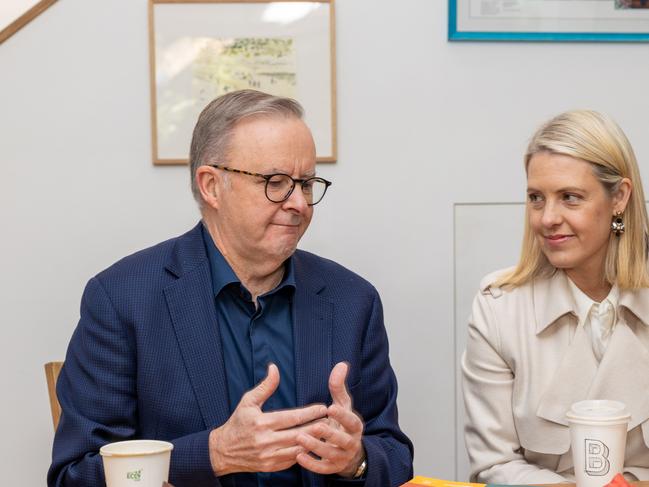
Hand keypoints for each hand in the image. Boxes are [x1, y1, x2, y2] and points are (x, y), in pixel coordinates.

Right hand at [209, 364, 327, 475]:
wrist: (223, 451)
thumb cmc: (237, 422)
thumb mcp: (248, 401)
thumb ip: (265, 386)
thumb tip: (275, 368)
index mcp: (261, 423)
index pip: (292, 418)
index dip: (310, 413)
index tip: (323, 407)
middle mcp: (265, 441)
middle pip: (299, 434)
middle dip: (317, 426)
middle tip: (331, 420)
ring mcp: (268, 456)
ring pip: (298, 449)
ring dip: (313, 441)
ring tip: (326, 432)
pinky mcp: (270, 467)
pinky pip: (292, 461)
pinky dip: (304, 453)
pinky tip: (313, 445)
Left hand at [296, 362, 364, 476]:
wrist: (348, 452)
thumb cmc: (342, 422)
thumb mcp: (343, 404)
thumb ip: (339, 386)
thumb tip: (341, 364)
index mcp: (355, 426)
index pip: (351, 421)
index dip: (342, 415)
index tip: (331, 408)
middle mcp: (351, 443)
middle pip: (342, 440)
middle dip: (329, 434)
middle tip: (315, 426)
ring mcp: (342, 457)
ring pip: (330, 454)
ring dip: (316, 447)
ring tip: (300, 438)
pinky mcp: (332, 468)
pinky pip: (322, 468)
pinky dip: (311, 463)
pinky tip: (298, 456)